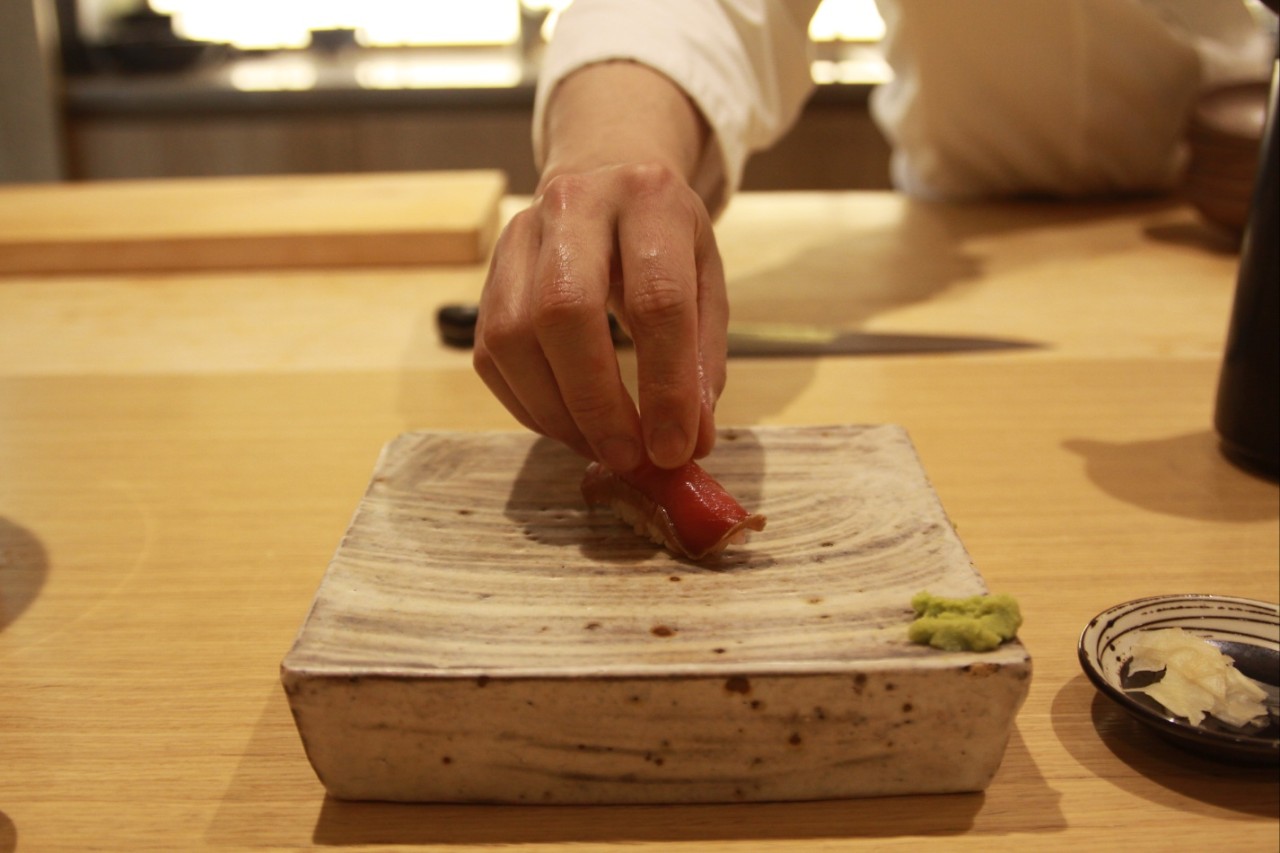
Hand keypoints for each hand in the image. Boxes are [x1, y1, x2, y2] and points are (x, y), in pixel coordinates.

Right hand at [473, 161, 726, 471]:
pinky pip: (492, 356)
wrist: (603, 176)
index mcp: (648, 198)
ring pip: (514, 337)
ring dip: (559, 412)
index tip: (675, 448)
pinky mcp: (488, 275)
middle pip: (564, 310)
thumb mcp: (705, 281)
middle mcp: (574, 204)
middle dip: (597, 402)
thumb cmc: (661, 240)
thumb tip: (691, 440)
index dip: (666, 386)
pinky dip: (531, 406)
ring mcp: (518, 237)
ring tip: (602, 447)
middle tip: (628, 456)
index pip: (657, 300)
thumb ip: (703, 359)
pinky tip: (569, 424)